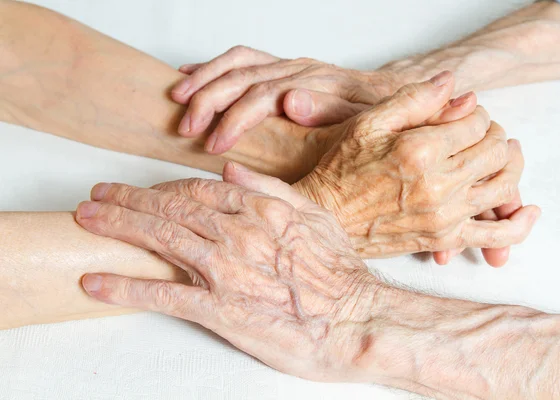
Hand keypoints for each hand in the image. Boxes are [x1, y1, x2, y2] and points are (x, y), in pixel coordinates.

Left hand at [74, 163, 385, 380]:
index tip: (138, 190)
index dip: (160, 188)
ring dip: (118, 228)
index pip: (195, 189)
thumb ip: (270, 187)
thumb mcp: (314, 215)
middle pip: (168, 209)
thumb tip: (230, 169)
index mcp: (259, 208)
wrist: (355, 320)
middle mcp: (237, 233)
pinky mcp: (221, 310)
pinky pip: (164, 294)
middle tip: (94, 197)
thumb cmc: (340, 272)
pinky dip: (126, 286)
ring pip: (161, 239)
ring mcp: (226, 271)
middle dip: (125, 201)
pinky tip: (97, 281)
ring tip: (87, 221)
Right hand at [171, 46, 397, 153]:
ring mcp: (287, 67)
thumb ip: (328, 111)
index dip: (234, 119)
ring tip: (176, 97)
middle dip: (208, 100)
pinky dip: (213, 66)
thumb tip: (291, 102)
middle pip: (241, 76)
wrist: (391, 93)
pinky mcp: (281, 68)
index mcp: (312, 84)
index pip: (261, 97)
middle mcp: (296, 70)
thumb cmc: (376, 113)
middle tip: (185, 127)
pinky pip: (242, 60)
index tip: (214, 143)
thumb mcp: (363, 120)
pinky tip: (191, 74)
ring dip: (204, 79)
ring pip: (237, 63)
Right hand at [286, 72, 539, 258]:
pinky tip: (527, 210)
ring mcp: (445, 215)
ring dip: (511, 165)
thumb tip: (453, 83)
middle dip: (495, 135)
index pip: (476, 122)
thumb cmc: (341, 171)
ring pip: (503, 185)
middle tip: (482, 132)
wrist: (327, 219)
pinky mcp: (445, 238)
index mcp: (421, 150)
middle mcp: (439, 184)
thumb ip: (414, 100)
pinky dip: (518, 224)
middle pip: (496, 150)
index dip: (476, 113)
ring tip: (504, 155)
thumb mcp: (368, 124)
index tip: (464, 115)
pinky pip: (496, 234)